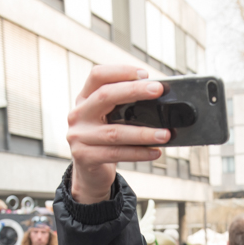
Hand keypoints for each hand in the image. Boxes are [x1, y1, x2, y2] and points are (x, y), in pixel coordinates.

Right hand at [67, 65, 169, 202]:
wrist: (89, 173)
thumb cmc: (105, 141)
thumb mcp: (109, 119)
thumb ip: (125, 107)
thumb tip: (159, 100)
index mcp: (85, 99)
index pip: (97, 75)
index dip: (120, 71)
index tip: (144, 74)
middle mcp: (78, 114)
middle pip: (105, 96)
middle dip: (134, 91)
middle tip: (158, 90)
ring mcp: (79, 136)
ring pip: (114, 132)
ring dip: (143, 133)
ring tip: (165, 134)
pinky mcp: (85, 157)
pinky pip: (116, 154)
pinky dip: (138, 153)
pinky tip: (155, 152)